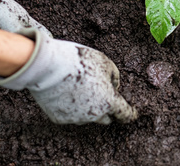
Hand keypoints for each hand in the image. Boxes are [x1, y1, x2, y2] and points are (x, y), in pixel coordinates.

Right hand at [0, 28, 137, 124]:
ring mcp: (75, 119)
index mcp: (109, 102)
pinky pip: (70, 115)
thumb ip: (114, 77)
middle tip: (102, 94)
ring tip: (79, 87)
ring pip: (86, 116)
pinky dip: (71, 107)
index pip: (125, 114)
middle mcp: (93, 115)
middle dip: (107, 110)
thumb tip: (114, 87)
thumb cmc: (80, 60)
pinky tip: (65, 91)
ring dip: (88, 107)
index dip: (131, 113)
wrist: (47, 66)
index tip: (132, 112)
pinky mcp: (59, 119)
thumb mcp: (105, 62)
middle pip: (106, 119)